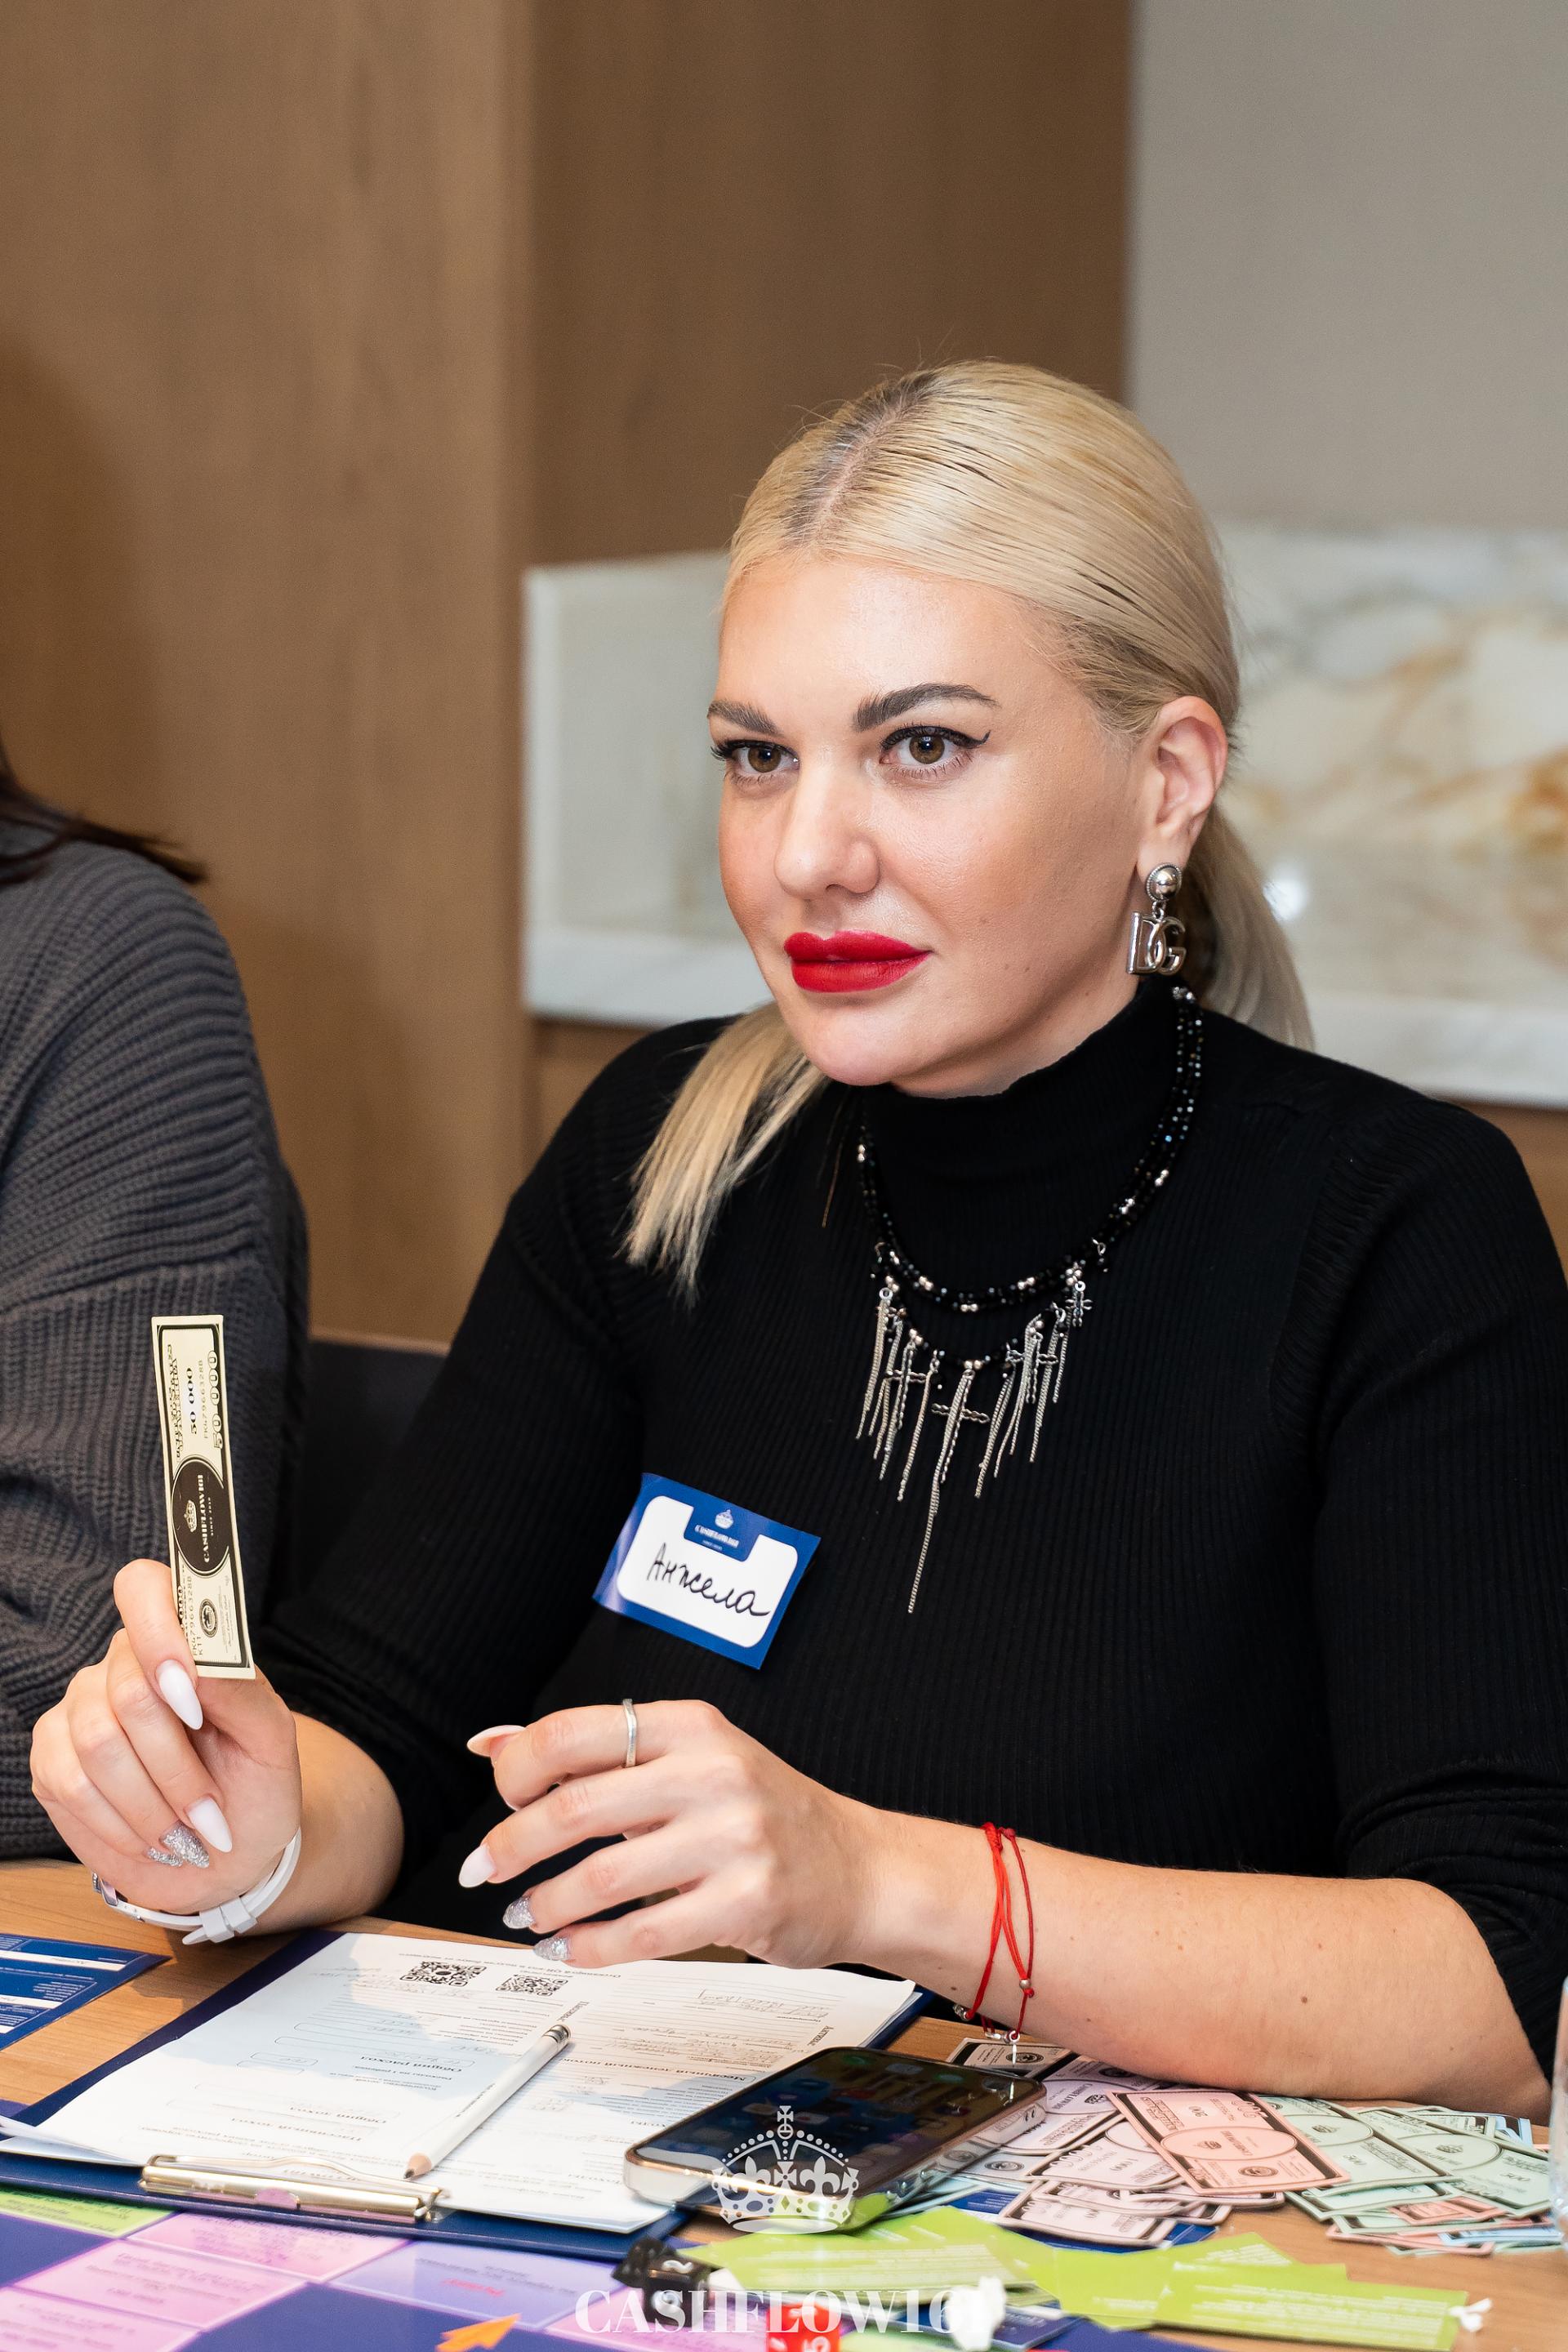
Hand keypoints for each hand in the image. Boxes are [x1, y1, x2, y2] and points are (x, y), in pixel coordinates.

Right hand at [30, 1559, 301, 1914]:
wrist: (228, 1854)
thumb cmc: (255, 1786)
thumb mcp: (270, 1740)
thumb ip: (241, 1691)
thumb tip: (196, 1663)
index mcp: (180, 1641)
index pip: (142, 1588)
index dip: (157, 1634)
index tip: (188, 1692)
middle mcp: (122, 1665)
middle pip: (130, 1694)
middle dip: (176, 1766)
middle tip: (209, 1808)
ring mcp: (80, 1710)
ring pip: (97, 1744)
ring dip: (151, 1803)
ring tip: (183, 1831)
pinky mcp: (51, 1760)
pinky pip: (70, 1784)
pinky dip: (118, 1823)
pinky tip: (148, 1837)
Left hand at [464, 1700, 878, 1968]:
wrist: (861, 1867)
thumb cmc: (764, 1814)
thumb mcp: (690, 1759)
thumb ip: (594, 1753)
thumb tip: (491, 1744)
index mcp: (690, 1727)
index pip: (572, 1733)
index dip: (516, 1771)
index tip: (500, 1801)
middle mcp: (712, 1773)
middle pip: (574, 1806)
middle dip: (511, 1847)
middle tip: (484, 1871)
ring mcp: (734, 1839)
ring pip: (603, 1877)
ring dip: (546, 1903)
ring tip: (526, 1914)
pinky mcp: (747, 1903)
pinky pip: (645, 1934)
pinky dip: (591, 1948)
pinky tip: (570, 1949)